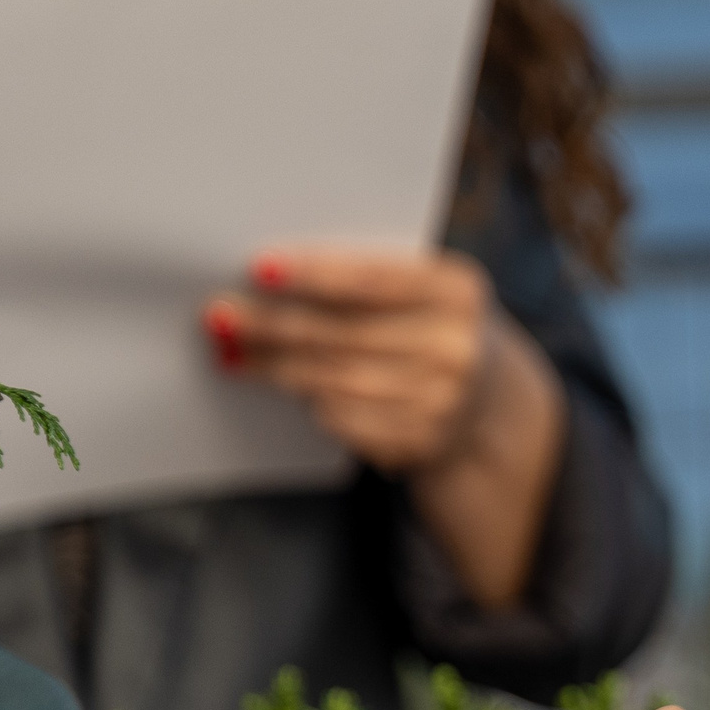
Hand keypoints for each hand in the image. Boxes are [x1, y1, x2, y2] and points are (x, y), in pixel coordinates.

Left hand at [206, 248, 565, 609]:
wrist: (489, 405)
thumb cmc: (433, 330)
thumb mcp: (427, 293)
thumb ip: (369, 279)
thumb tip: (270, 277)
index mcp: (460, 293)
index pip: (376, 280)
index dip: (315, 273)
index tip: (257, 268)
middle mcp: (457, 348)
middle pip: (344, 333)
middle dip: (274, 324)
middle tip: (220, 315)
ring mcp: (442, 401)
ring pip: (334, 380)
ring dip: (275, 367)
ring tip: (234, 353)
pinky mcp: (420, 441)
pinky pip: (343, 419)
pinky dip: (306, 400)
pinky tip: (280, 383)